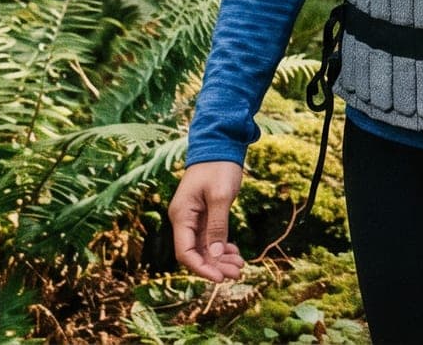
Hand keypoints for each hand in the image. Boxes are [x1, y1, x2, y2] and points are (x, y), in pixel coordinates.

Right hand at [169, 161, 246, 282]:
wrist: (220, 145)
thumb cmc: (219, 167)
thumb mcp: (220, 196)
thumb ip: (218, 224)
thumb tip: (217, 253)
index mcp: (182, 215)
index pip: (185, 252)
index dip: (201, 268)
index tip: (220, 278)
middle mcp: (183, 219)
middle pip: (195, 253)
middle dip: (215, 265)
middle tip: (238, 273)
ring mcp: (193, 218)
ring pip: (204, 247)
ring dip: (220, 259)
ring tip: (240, 266)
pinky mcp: (204, 215)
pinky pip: (210, 238)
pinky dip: (222, 247)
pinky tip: (235, 253)